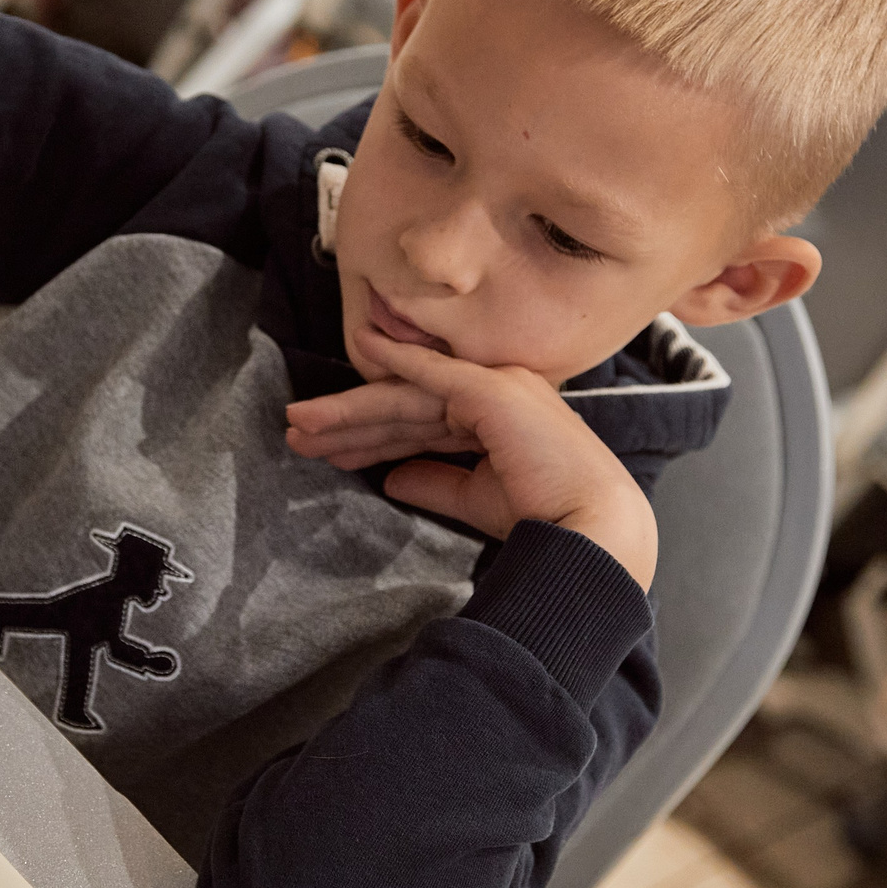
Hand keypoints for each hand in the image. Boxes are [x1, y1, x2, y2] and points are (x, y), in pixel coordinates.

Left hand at [322, 329, 658, 588]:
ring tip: (300, 421)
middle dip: (349, 422)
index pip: (421, 425)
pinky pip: (430, 373)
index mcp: (498, 418)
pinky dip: (395, 360)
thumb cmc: (548, 519)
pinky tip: (360, 351)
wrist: (590, 535)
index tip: (327, 451)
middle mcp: (498, 392)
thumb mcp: (478, 499)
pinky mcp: (491, 390)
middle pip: (405, 407)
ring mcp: (497, 386)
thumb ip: (437, 483)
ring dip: (351, 409)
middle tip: (296, 430)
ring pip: (407, 395)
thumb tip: (393, 479)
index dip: (371, 438)